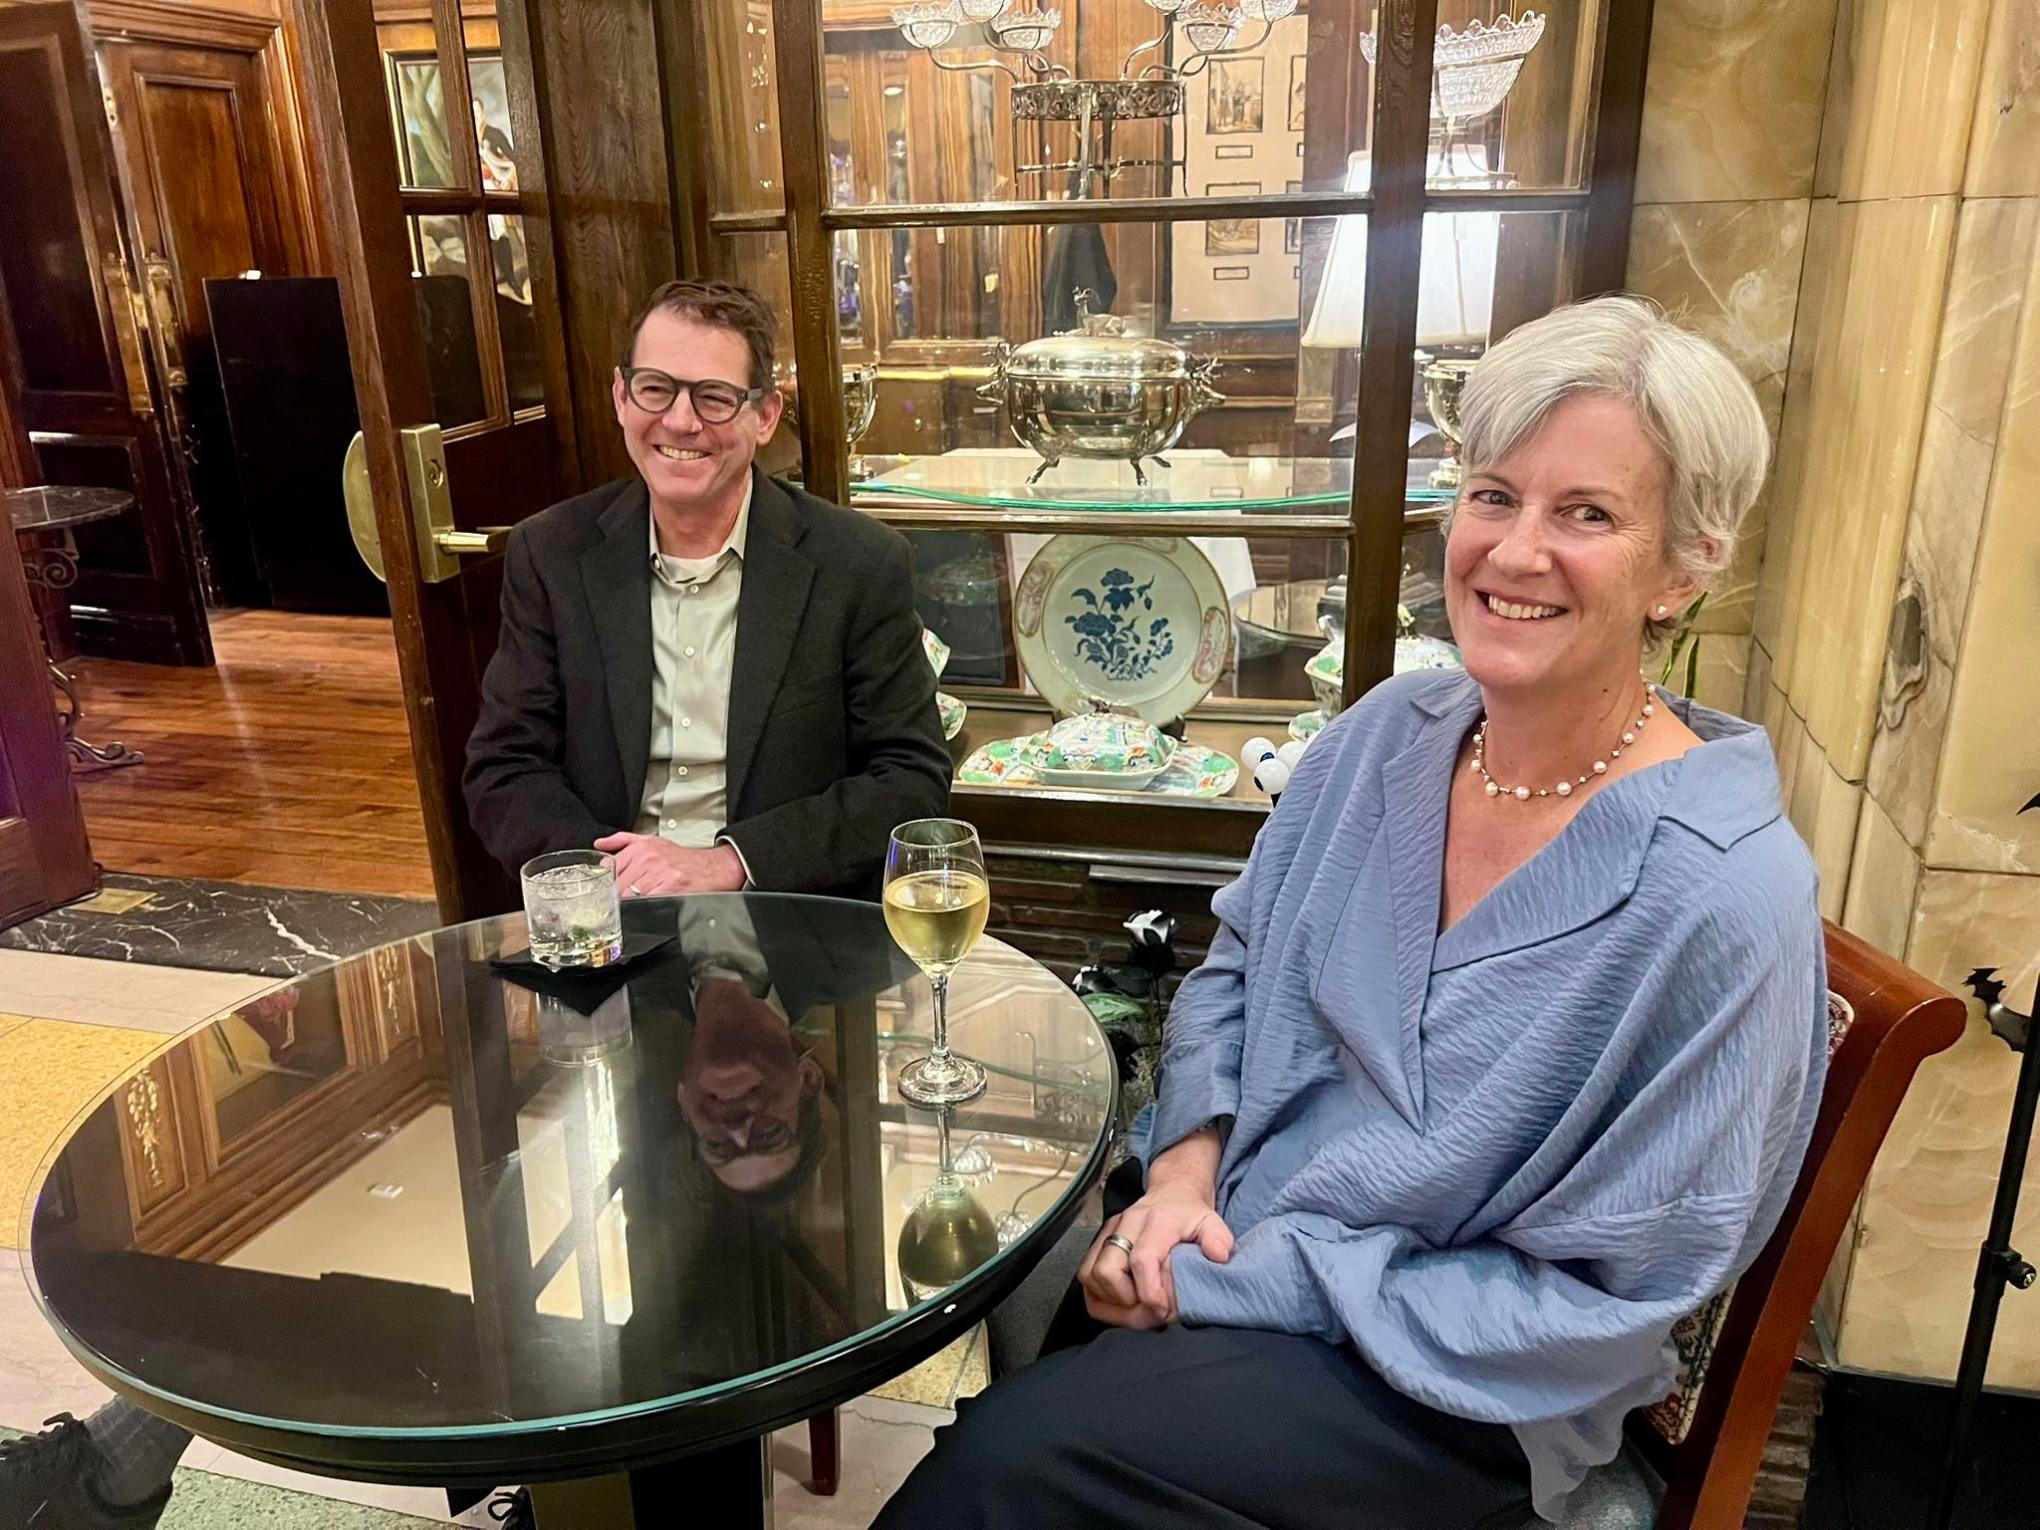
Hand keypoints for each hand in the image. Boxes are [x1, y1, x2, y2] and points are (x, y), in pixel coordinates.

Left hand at [593, 833, 746, 895]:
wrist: (712, 868)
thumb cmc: (682, 858)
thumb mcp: (652, 840)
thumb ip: (623, 840)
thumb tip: (600, 844)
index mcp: (641, 847)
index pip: (609, 866)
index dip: (605, 880)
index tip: (604, 888)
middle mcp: (648, 859)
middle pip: (616, 884)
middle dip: (613, 895)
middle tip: (614, 902)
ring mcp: (658, 875)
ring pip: (627, 895)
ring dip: (625, 904)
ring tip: (629, 906)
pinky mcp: (669, 890)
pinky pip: (644, 903)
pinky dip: (639, 908)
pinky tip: (642, 908)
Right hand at [1077, 1178, 1233, 1330]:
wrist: (1171, 1193)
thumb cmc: (1189, 1215)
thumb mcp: (1212, 1223)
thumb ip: (1219, 1238)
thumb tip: (1218, 1255)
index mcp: (1155, 1221)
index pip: (1141, 1259)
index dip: (1149, 1292)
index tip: (1162, 1311)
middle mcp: (1125, 1224)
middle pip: (1107, 1270)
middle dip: (1125, 1300)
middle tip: (1147, 1312)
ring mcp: (1107, 1233)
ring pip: (1090, 1274)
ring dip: (1111, 1300)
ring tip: (1136, 1308)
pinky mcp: (1097, 1242)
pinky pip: (1085, 1275)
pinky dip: (1100, 1296)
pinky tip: (1121, 1302)